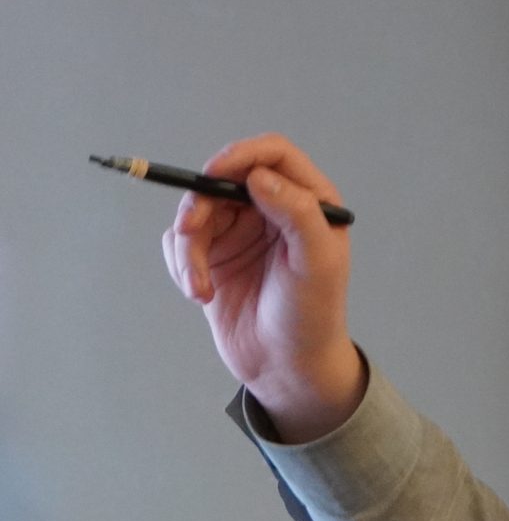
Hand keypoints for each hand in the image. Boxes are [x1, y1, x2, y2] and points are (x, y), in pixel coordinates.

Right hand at [163, 133, 364, 442]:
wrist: (286, 366)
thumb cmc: (312, 314)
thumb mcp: (316, 262)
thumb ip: (296, 213)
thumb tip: (260, 176)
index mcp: (308, 200)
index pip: (272, 154)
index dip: (240, 155)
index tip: (212, 173)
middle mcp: (273, 209)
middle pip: (222, 179)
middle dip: (200, 204)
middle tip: (189, 233)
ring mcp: (241, 231)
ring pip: (195, 211)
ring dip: (187, 247)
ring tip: (198, 288)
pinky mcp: (213, 256)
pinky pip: (180, 242)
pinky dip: (180, 264)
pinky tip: (199, 294)